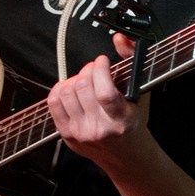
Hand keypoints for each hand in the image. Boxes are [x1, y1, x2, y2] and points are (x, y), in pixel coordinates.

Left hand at [49, 33, 152, 172]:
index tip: (103, 61)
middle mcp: (99, 128)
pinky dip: (60, 89)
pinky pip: (54, 103)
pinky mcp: (66, 134)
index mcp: (121, 120)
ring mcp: (80, 132)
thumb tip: (120, 39)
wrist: (126, 156)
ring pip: (66, 92)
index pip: (104, 92)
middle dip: (88, 69)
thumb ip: (132, 62)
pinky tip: (71, 88)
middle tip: (95, 69)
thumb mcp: (140, 95)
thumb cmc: (133, 124)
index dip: (100, 70)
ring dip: (75, 78)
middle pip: (82, 87)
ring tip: (85, 80)